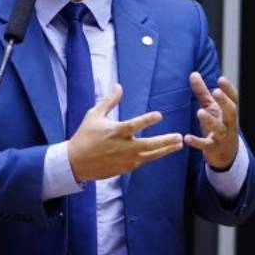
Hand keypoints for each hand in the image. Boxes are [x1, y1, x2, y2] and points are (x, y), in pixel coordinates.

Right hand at [68, 84, 183, 181]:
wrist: (75, 162)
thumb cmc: (85, 136)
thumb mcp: (94, 115)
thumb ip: (109, 101)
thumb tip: (119, 86)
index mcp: (114, 132)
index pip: (134, 126)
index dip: (147, 120)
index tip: (159, 115)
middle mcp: (122, 147)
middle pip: (148, 145)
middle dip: (165, 141)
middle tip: (178, 136)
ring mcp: (124, 160)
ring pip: (149, 156)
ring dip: (165, 150)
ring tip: (178, 145)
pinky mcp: (125, 168)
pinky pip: (142, 162)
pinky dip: (153, 156)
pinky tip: (162, 151)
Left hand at [183, 73, 239, 170]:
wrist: (226, 154)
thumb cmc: (219, 125)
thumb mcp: (211, 108)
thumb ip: (203, 92)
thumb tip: (193, 73)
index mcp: (229, 113)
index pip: (233, 99)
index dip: (229, 89)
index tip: (221, 79)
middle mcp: (229, 124)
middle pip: (231, 112)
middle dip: (224, 102)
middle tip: (216, 92)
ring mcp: (222, 137)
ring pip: (219, 129)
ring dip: (210, 120)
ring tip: (200, 111)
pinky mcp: (213, 148)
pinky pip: (205, 145)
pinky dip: (196, 142)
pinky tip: (186, 137)